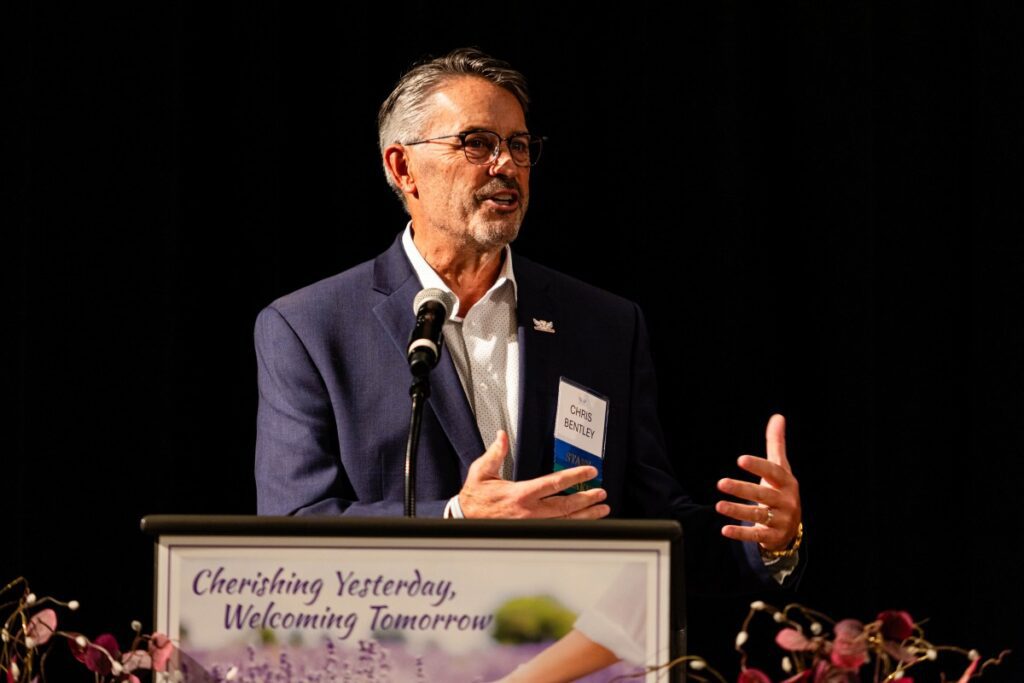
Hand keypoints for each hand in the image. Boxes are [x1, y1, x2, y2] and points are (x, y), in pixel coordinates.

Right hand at [459, 431, 609, 518]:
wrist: (464, 519)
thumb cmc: (475, 497)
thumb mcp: (482, 471)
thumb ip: (496, 453)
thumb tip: (502, 436)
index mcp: (520, 494)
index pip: (554, 484)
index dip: (574, 477)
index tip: (589, 472)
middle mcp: (529, 511)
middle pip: (565, 506)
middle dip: (586, 499)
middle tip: (601, 493)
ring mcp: (531, 524)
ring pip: (565, 521)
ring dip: (586, 515)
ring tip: (601, 509)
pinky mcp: (530, 531)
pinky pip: (557, 529)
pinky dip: (574, 525)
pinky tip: (585, 521)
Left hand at [715, 414, 801, 550]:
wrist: (791, 528)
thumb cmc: (781, 491)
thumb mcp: (780, 468)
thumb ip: (776, 444)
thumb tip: (778, 416)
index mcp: (787, 483)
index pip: (773, 472)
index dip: (758, 465)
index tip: (740, 459)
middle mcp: (786, 501)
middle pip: (763, 494)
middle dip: (742, 489)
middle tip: (720, 483)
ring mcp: (781, 521)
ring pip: (759, 516)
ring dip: (738, 511)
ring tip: (718, 505)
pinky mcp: (773, 537)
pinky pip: (756, 536)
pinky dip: (740, 533)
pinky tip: (724, 530)